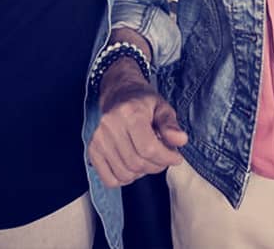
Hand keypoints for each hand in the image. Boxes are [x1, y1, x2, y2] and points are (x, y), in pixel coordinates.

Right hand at [88, 58, 187, 186]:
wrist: (119, 94)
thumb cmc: (143, 102)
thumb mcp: (162, 107)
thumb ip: (171, 125)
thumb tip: (181, 140)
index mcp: (130, 112)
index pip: (148, 148)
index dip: (166, 158)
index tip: (176, 158)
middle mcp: (111, 126)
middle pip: (137, 163)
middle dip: (156, 166)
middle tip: (164, 158)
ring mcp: (99, 139)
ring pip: (124, 174)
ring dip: (142, 173)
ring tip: (149, 159)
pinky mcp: (92, 150)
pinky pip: (109, 179)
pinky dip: (125, 179)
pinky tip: (133, 166)